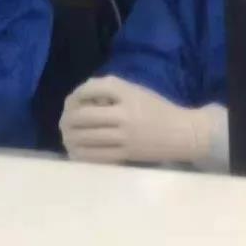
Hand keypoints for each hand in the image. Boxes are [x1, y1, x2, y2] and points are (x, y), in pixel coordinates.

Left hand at [59, 76, 225, 166]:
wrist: (182, 133)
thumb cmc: (155, 108)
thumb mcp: (134, 90)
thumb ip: (108, 89)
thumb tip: (78, 98)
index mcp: (127, 94)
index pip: (92, 89)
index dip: (75, 95)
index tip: (70, 101)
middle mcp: (125, 115)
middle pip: (85, 116)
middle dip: (68, 119)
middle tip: (63, 123)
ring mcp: (125, 137)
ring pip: (88, 138)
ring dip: (71, 138)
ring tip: (66, 137)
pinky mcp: (127, 155)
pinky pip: (98, 156)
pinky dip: (82, 154)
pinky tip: (76, 152)